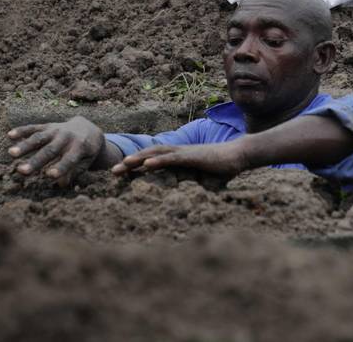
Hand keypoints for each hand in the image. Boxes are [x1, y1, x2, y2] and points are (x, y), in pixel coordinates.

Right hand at [7, 116, 104, 184]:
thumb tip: (61, 184)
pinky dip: (22, 130)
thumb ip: (74, 172)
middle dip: (35, 161)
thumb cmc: (86, 151)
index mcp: (80, 147)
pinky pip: (34, 127)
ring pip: (39, 138)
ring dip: (25, 145)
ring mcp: (56, 130)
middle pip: (50, 150)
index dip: (60, 167)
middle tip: (22, 171)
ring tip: (11, 153)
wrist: (87, 128)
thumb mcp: (86, 161)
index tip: (49, 175)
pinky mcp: (47, 126)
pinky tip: (10, 135)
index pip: (70, 159)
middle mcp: (67, 137)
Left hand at [111, 141, 248, 176]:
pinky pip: (172, 157)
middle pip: (149, 155)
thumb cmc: (223, 168)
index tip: (121, 176)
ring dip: (139, 159)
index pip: (153, 160)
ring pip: (157, 153)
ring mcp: (185, 153)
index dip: (136, 166)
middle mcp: (178, 153)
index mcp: (178, 158)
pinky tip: (147, 164)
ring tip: (123, 165)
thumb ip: (192, 186)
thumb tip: (186, 201)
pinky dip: (158, 159)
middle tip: (113, 173)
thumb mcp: (203, 179)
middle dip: (130, 163)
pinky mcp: (193, 156)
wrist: (239, 156)